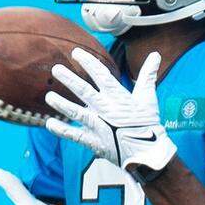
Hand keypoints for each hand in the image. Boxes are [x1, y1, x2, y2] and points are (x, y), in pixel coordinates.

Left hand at [44, 48, 176, 173]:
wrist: (148, 152)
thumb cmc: (148, 124)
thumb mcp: (149, 98)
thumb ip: (148, 76)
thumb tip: (156, 55)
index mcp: (118, 97)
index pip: (101, 75)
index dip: (88, 62)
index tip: (76, 52)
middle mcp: (106, 109)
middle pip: (84, 91)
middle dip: (69, 79)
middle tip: (55, 69)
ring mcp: (99, 126)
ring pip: (76, 112)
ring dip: (61, 104)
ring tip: (48, 96)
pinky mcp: (94, 141)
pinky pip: (75, 135)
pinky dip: (62, 130)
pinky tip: (49, 123)